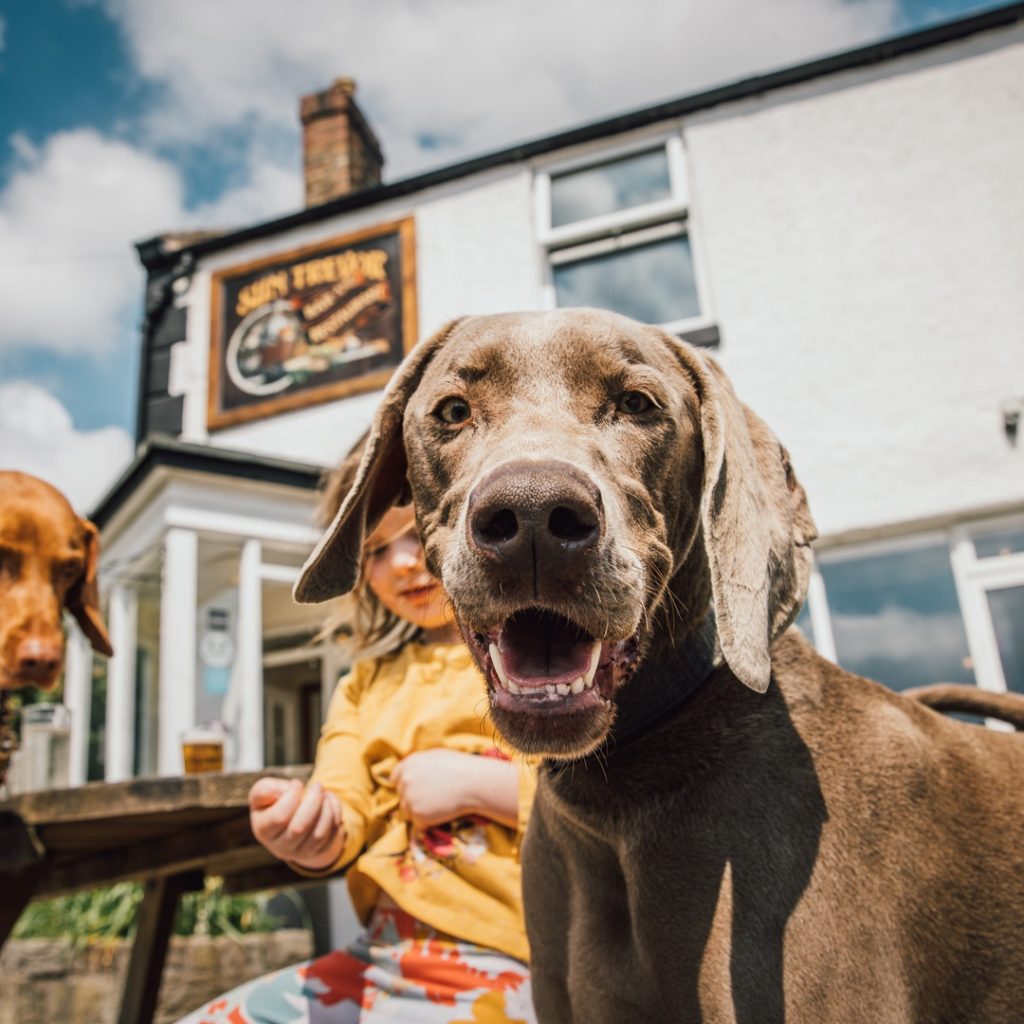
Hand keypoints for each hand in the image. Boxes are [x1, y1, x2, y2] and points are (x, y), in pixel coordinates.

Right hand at [248, 777, 344, 870]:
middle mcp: (280, 847)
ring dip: (326, 809)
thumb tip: (285, 791)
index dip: (292, 797)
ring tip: (324, 794)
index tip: (297, 783)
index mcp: (264, 831)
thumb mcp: (263, 793)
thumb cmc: (275, 802)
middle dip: (313, 802)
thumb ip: (265, 789)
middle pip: (299, 828)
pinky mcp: (319, 851)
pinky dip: (335, 814)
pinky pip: (332, 834)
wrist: (290, 821)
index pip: (279, 818)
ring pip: (318, 835)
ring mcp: (301, 853)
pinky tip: (329, 802)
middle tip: (317, 786)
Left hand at [391, 749, 518, 829]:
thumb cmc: (461, 768)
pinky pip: (418, 824)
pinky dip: (428, 824)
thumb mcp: (436, 757)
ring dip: (420, 813)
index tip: (417, 791)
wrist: (474, 783)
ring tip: (440, 807)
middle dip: (414, 800)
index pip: (396, 778)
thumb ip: (419, 764)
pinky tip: (442, 815)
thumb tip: (409, 773)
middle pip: (402, 797)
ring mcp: (409, 797)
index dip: (406, 786)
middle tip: (434, 800)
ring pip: (408, 812)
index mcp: (409, 763)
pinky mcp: (417, 814)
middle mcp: (405, 779)